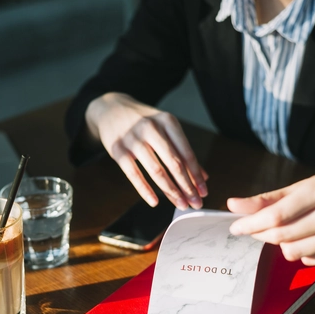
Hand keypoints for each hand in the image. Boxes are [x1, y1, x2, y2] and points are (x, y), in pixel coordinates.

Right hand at [86, 92, 207, 209]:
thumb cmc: (142, 121)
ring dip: (170, 191)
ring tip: (180, 204)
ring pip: (156, 170)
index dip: (196, 175)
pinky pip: (134, 174)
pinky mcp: (117, 150)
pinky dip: (145, 190)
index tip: (204, 192)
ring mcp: (133, 139)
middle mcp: (151, 128)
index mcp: (167, 122)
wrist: (111, 109)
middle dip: (187, 186)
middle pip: (174, 163)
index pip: (186, 153)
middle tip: (195, 203)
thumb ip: (182, 151)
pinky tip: (154, 202)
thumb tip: (202, 177)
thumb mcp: (164, 127)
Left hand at [227, 172, 314, 266]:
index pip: (276, 215)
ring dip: (282, 245)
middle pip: (282, 236)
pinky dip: (303, 253)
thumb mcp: (299, 187)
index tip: (235, 228)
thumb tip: (232, 205)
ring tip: (291, 231)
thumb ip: (265, 199)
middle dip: (261, 235)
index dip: (250, 224)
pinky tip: (311, 239)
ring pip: (294, 252)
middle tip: (256, 229)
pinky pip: (311, 261)